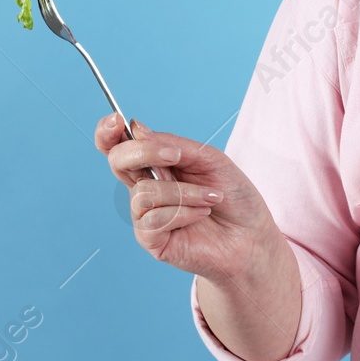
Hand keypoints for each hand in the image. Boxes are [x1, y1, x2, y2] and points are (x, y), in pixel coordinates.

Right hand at [93, 114, 281, 282]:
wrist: (252, 236)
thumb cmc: (233, 197)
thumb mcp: (209, 159)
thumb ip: (172, 144)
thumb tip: (137, 130)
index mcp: (157, 165)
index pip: (120, 146)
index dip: (108, 132)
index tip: (116, 120)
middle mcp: (146, 188)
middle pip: (118, 161)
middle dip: (144, 153)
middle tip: (177, 157)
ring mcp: (146, 215)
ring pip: (144, 192)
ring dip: (184, 192)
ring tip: (210, 198)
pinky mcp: (151, 240)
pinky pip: (153, 219)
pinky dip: (183, 212)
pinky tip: (201, 215)